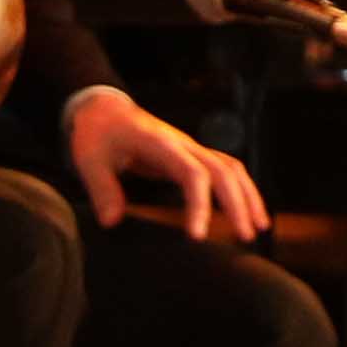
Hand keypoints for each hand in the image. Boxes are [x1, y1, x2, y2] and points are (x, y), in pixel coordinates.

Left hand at [66, 86, 268, 243]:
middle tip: (244, 237)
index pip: (192, 173)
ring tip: (257, 228)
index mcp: (160, 144)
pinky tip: (246, 211)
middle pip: (223, 170)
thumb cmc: (97, 133)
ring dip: (248, 195)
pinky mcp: (191, 155)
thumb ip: (102, 189)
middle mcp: (183, 144)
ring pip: (231, 167)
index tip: (197, 237)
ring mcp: (190, 148)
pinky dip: (241, 189)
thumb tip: (112, 222)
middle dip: (237, 203)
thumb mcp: (89, 159)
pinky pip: (225, 169)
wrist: (104, 109)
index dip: (199, 204)